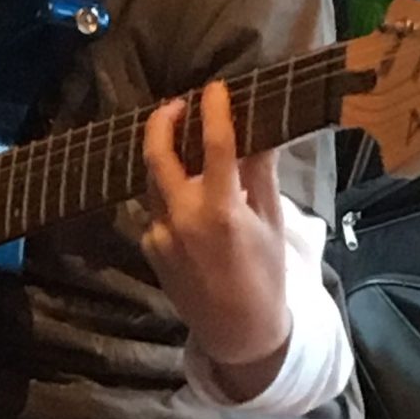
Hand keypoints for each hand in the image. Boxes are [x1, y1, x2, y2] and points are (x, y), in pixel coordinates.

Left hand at [142, 81, 290, 398]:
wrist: (237, 331)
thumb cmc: (264, 276)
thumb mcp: (270, 223)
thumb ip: (260, 175)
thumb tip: (261, 132)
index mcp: (220, 210)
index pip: (214, 144)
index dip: (213, 109)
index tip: (215, 87)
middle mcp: (182, 219)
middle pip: (158, 155)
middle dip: (162, 121)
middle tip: (177, 104)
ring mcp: (159, 235)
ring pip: (152, 180)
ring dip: (163, 156)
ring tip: (182, 142)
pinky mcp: (149, 248)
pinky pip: (154, 209)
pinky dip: (169, 195)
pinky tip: (188, 199)